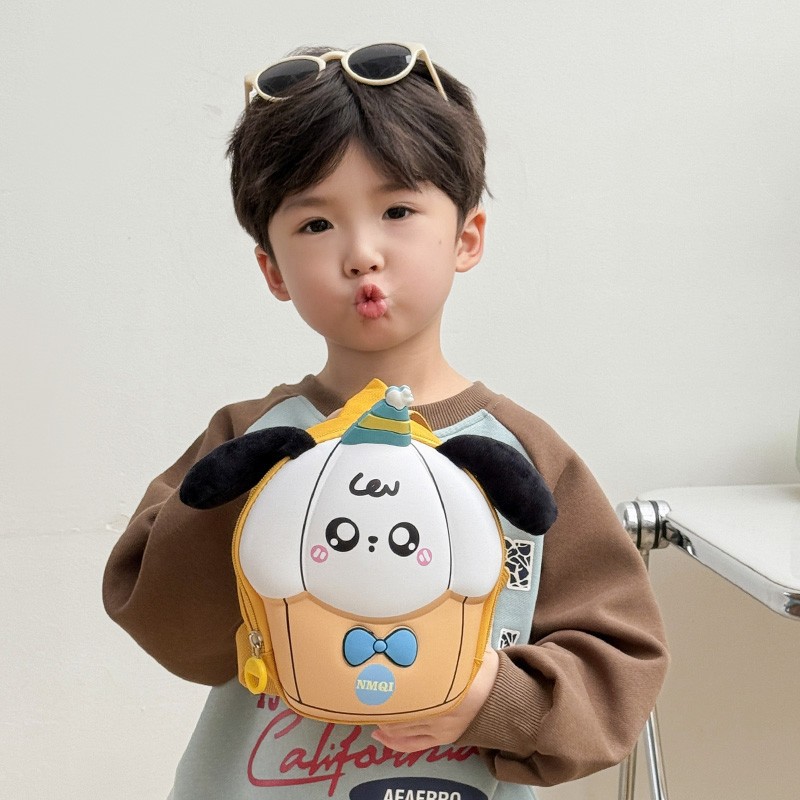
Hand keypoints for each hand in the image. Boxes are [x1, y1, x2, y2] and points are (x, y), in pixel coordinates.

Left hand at [371, 647, 498, 752]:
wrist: (505, 699)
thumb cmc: (484, 670)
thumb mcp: (470, 649)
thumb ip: (449, 639)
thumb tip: (429, 617)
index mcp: (449, 688)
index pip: (410, 689)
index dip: (389, 684)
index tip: (372, 673)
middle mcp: (442, 712)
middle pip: (401, 710)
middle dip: (380, 702)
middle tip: (363, 689)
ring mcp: (440, 729)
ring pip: (402, 729)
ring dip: (383, 719)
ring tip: (368, 707)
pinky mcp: (442, 740)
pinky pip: (412, 745)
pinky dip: (393, 742)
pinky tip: (379, 734)